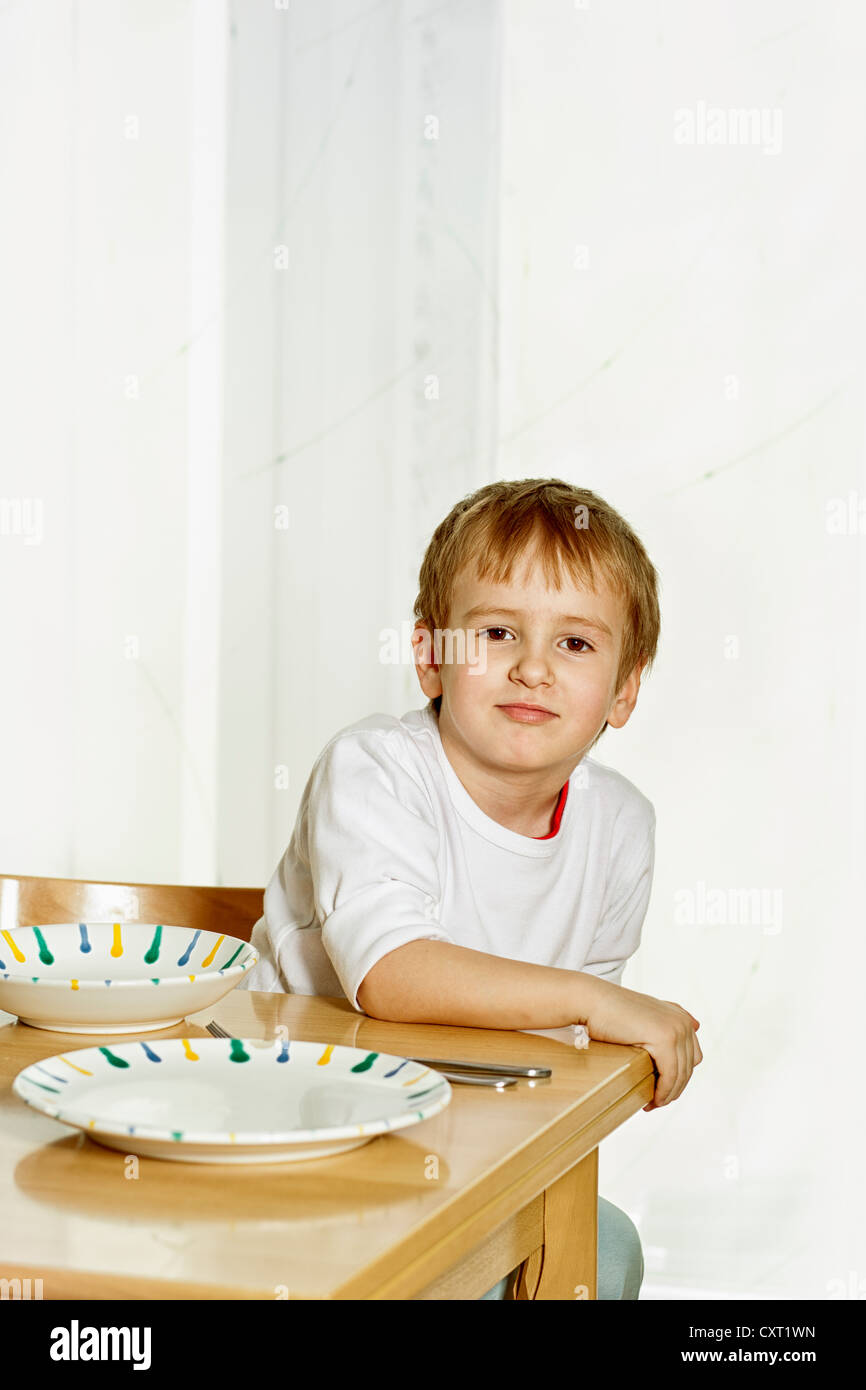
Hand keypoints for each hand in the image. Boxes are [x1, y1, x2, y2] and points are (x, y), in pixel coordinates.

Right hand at [583, 979, 702, 1108]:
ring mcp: (675, 1029)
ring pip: (681, 1074)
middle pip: (688, 1067)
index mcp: (680, 1016)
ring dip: (668, 1094)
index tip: (663, 1090)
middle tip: (656, 1103)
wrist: (591, 1001)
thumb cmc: (610, 1010)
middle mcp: (682, 1021)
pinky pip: (670, 1075)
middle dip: (674, 1088)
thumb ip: (668, 1019)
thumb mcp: (644, 1014)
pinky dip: (663, 1091)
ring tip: (652, 1104)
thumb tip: (697, 1025)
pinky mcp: (664, 1038)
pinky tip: (652, 1099)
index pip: (692, 1056)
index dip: (680, 1076)